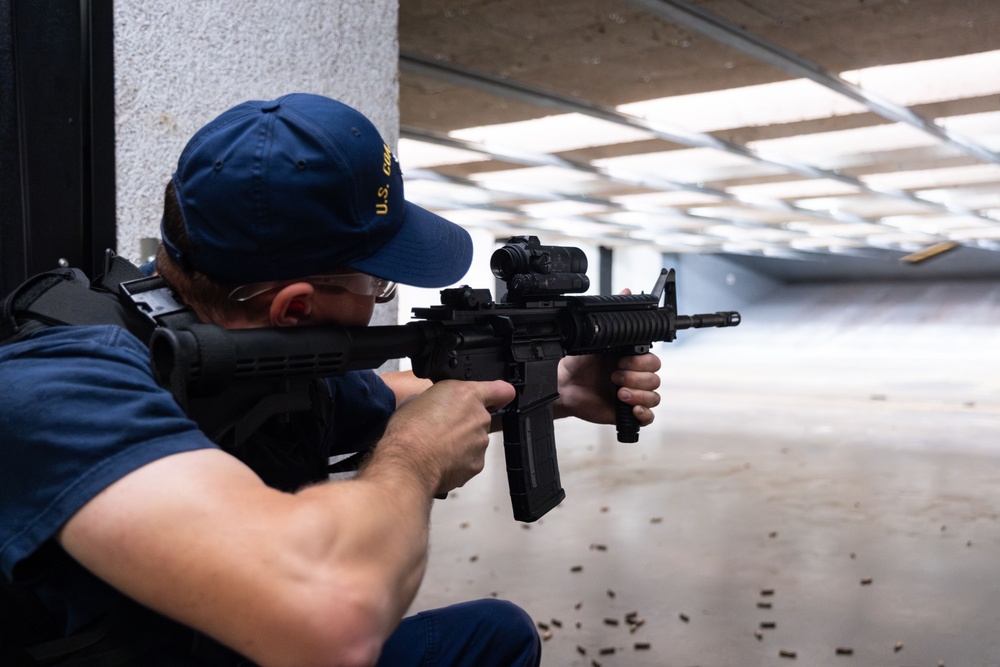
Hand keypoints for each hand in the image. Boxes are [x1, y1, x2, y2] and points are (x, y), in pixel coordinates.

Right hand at [378, 379, 515, 494]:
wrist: (407, 463)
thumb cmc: (409, 432)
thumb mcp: (417, 399)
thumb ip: (438, 399)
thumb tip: (434, 405)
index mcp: (467, 395)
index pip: (501, 390)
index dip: (499, 394)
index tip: (496, 398)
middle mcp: (479, 417)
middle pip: (482, 417)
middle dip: (466, 422)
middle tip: (443, 428)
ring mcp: (480, 441)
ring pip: (476, 440)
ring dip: (462, 442)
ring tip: (437, 446)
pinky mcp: (477, 463)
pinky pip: (471, 459)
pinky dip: (459, 460)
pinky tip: (440, 459)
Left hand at [553, 290, 661, 426]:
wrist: (562, 387)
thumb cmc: (577, 363)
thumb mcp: (594, 337)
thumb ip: (613, 317)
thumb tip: (627, 290)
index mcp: (631, 358)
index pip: (653, 359)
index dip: (641, 361)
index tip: (622, 359)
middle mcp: (635, 376)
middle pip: (655, 377)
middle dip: (636, 377)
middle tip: (615, 376)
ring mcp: (633, 395)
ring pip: (654, 396)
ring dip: (638, 394)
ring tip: (618, 392)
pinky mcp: (627, 412)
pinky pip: (648, 417)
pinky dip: (643, 413)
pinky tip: (630, 408)